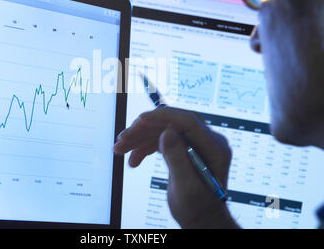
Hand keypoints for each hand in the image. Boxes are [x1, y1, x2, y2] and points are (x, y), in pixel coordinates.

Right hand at [114, 106, 237, 228]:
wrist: (201, 219)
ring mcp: (195, 143)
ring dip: (140, 139)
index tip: (141, 119)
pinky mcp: (184, 147)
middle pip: (171, 124)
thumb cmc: (199, 208)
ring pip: (162, 130)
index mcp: (214, 148)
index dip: (163, 117)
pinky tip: (134, 159)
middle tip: (123, 139)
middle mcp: (206, 141)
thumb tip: (168, 132)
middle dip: (144, 130)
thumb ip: (178, 159)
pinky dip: (145, 147)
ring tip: (120, 149)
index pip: (188, 122)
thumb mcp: (186, 187)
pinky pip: (162, 139)